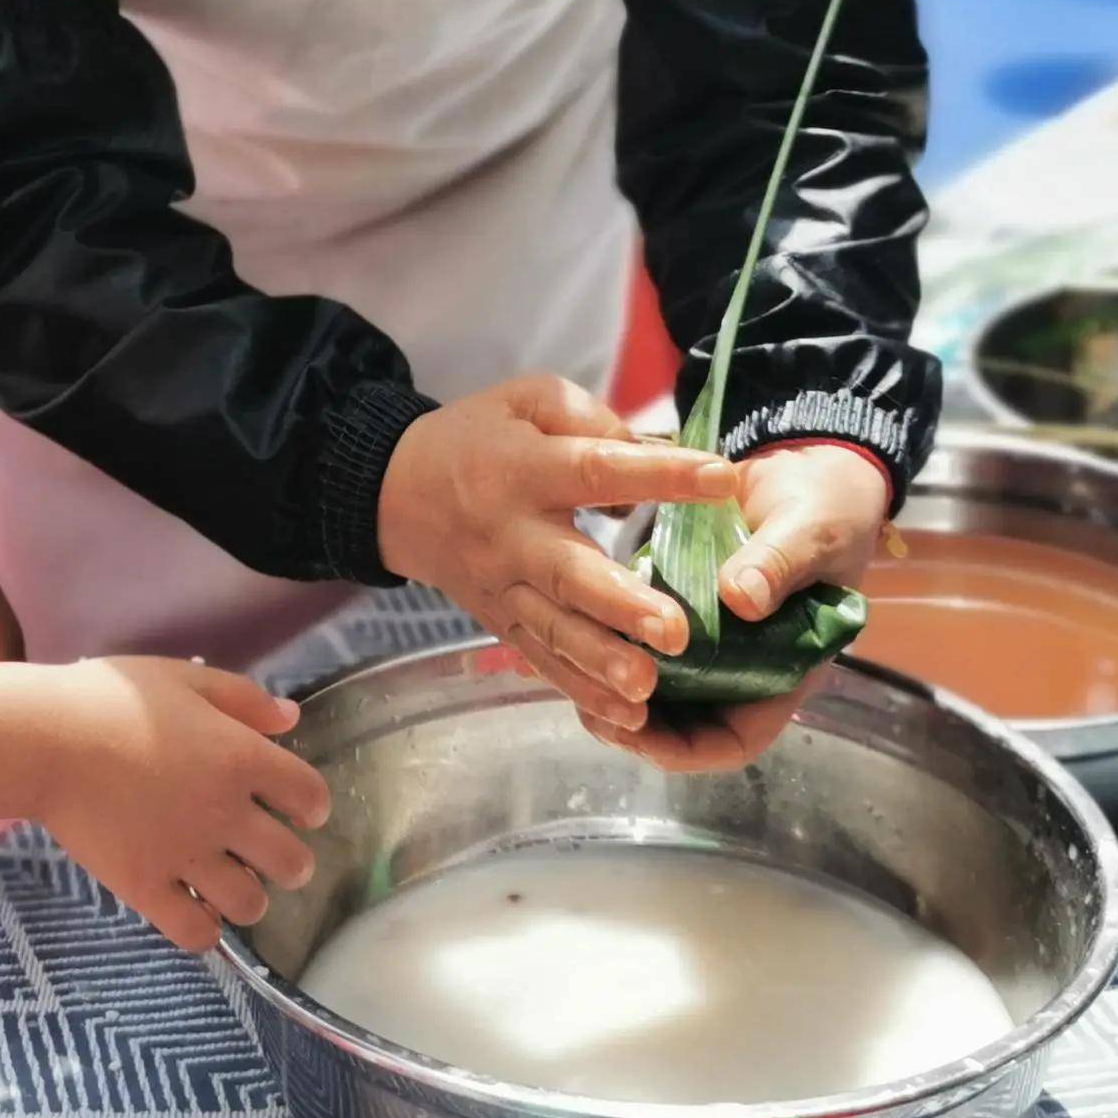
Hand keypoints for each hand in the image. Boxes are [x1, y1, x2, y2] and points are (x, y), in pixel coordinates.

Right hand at [0, 659, 329, 955]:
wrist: (46, 740)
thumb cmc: (111, 698)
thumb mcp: (183, 679)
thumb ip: (242, 699)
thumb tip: (291, 718)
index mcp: (240, 758)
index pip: (311, 796)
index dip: (311, 804)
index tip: (298, 806)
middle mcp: (225, 813)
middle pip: (292, 862)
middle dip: (292, 862)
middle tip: (271, 854)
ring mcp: (186, 856)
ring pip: (250, 903)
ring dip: (249, 895)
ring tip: (231, 882)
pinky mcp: (145, 888)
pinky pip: (196, 933)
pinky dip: (204, 927)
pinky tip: (194, 907)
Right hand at [376, 374, 745, 738]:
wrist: (394, 493)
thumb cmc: (476, 439)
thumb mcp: (526, 400)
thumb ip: (591, 419)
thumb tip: (656, 454)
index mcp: (522, 469)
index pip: (597, 470)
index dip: (660, 475)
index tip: (722, 480)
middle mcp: (511, 534)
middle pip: (568, 572)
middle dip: (622, 605)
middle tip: (676, 632)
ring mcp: (503, 586)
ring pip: (554, 630)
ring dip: (602, 662)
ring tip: (649, 686)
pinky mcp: (500, 622)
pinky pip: (542, 660)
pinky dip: (581, 690)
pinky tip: (626, 716)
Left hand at [574, 443, 891, 778]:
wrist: (805, 465)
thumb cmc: (825, 508)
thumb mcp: (811, 533)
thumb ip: (779, 564)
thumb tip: (741, 597)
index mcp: (783, 670)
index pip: (734, 741)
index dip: (687, 750)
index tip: (642, 731)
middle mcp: (740, 665)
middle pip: (682, 725)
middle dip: (635, 727)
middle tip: (591, 708)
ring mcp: (707, 637)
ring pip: (654, 685)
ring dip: (615, 685)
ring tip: (573, 669)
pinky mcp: (677, 601)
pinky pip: (640, 633)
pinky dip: (610, 635)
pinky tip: (574, 622)